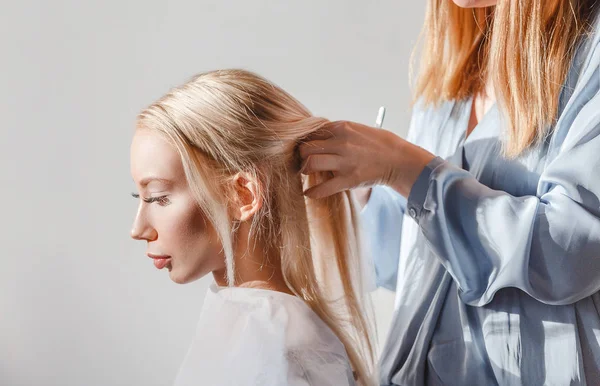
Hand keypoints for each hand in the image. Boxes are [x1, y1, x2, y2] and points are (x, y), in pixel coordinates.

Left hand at [298, 120, 435, 198]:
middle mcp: (341, 143)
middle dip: (301, 155)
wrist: (398, 159)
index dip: (305, 140)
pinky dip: (312, 192)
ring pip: (311, 163)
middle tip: (302, 161)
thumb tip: (315, 134)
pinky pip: (323, 188)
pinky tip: (308, 193)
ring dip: (304, 169)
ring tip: (306, 173)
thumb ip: (336, 131)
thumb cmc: (378, 144)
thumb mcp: (357, 129)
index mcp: (342, 127)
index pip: (311, 131)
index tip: (303, 147)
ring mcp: (345, 162)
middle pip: (306, 147)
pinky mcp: (349, 180)